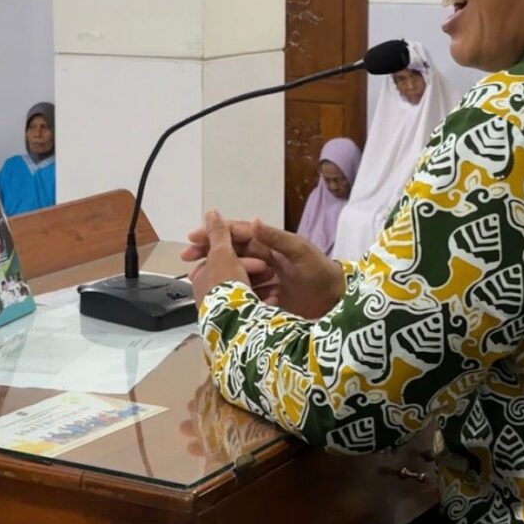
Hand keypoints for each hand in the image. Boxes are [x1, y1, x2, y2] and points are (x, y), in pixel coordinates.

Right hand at [183, 216, 344, 319]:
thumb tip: (251, 221)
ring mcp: (261, 278)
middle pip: (228, 252)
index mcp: (269, 243)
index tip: (195, 237)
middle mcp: (262, 258)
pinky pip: (241, 292)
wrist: (337, 302)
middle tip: (186, 257)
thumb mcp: (300, 252)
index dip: (215, 233)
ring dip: (215, 273)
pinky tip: (215, 297)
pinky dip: (229, 292)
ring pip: (231, 272)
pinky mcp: (263, 298)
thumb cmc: (321, 272)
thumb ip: (277, 238)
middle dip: (207, 252)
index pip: (236, 234)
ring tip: (195, 279)